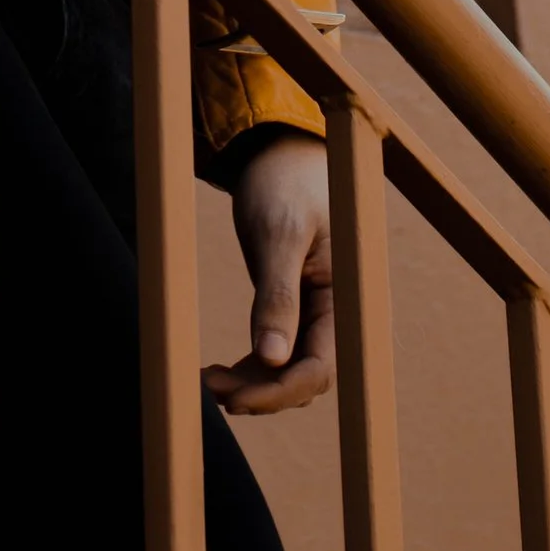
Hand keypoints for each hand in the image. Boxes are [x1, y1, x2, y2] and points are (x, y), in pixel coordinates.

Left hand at [203, 133, 332, 415]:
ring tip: (206, 381)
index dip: (279, 391)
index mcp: (343, 296)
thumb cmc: (284, 184)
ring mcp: (313, 312)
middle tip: (208, 388)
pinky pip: (277, 354)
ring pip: (288, 371)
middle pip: (304, 378)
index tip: (234, 398)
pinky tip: (220, 372)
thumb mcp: (279, 234)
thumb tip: (271, 358)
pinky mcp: (292, 307)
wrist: (279, 152)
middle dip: (260, 392)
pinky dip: (251, 368)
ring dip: (253, 385)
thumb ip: (278, 294)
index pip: (320, 367)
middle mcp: (334, 311)